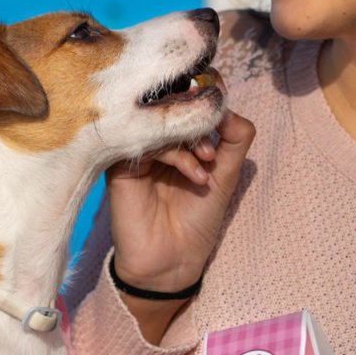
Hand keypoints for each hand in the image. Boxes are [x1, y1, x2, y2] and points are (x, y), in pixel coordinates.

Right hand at [106, 108, 255, 292]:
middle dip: (198, 117)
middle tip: (215, 147)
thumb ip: (234, 138)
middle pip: (171, 103)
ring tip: (208, 164)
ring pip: (161, 121)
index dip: (206, 93)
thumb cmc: (197, 218)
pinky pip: (147, 142)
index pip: (186, 97)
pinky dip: (177, 154)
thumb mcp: (226, 173)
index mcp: (176, 137)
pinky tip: (196, 175)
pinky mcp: (121, 165)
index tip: (223, 104)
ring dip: (191, 138)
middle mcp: (153, 140)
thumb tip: (226, 106)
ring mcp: (136, 150)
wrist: (172, 261)